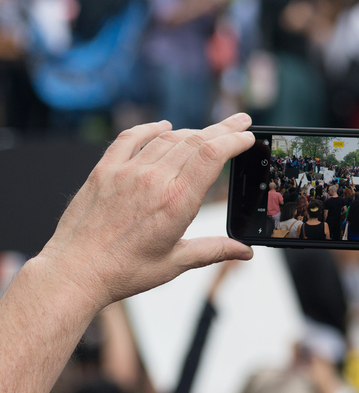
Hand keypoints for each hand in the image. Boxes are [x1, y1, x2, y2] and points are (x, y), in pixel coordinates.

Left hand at [37, 114, 255, 307]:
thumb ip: (214, 250)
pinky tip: (162, 126)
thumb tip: (244, 251)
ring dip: (192, 130)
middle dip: (222, 129)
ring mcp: (126, 172)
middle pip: (195, 141)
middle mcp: (153, 180)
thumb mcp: (176, 262)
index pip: (212, 157)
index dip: (234, 141)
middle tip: (240, 122)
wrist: (76, 271)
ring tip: (209, 130)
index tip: (248, 137)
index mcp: (176, 202)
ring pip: (166, 138)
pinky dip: (149, 129)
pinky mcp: (104, 171)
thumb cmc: (124, 271)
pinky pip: (129, 139)